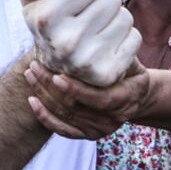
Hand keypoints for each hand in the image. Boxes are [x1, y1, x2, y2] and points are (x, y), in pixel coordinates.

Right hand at [9, 0, 140, 86]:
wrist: (59, 67)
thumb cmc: (50, 23)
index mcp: (47, 19)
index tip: (74, 3)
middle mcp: (65, 43)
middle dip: (102, 4)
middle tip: (87, 19)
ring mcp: (87, 62)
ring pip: (125, 18)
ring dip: (115, 21)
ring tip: (97, 32)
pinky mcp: (108, 75)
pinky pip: (135, 38)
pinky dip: (126, 39)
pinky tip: (108, 47)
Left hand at [24, 59, 148, 138]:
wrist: (139, 98)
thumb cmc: (132, 73)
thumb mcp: (131, 62)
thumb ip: (116, 54)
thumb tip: (98, 34)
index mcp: (126, 99)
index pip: (99, 99)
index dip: (77, 90)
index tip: (57, 76)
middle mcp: (112, 119)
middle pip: (76, 107)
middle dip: (51, 87)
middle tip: (35, 66)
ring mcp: (99, 130)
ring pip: (66, 116)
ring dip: (44, 97)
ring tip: (31, 75)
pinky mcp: (87, 135)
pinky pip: (62, 130)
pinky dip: (45, 117)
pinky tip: (32, 101)